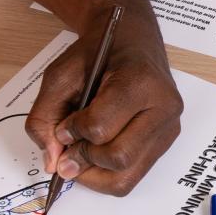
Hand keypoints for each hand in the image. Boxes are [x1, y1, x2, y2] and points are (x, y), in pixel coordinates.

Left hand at [25, 12, 183, 196]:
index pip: (100, 127)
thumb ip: (45, 116)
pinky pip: (135, 175)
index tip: (63, 127)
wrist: (131, 38)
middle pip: (119, 157)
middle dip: (84, 159)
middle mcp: (164, 106)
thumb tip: (52, 163)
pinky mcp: (168, 140)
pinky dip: (109, 174)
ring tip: (80, 157)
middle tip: (68, 151)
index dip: (72, 133)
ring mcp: (170, 126)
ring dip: (95, 174)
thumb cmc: (98, 53)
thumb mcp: (60, 74)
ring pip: (128, 176)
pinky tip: (97, 155)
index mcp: (140, 81)